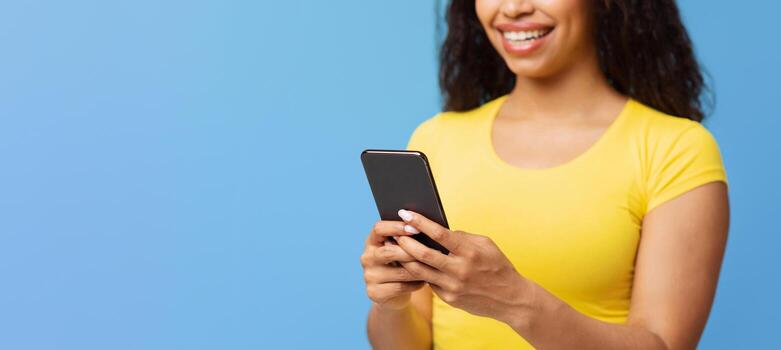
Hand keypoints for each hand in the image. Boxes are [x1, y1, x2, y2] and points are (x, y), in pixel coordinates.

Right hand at [360, 219, 426, 310]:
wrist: (394, 293)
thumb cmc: (402, 264)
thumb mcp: (402, 249)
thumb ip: (407, 239)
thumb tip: (425, 228)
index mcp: (371, 241)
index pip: (379, 228)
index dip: (397, 227)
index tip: (416, 228)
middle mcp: (366, 257)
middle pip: (388, 251)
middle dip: (411, 251)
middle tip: (430, 252)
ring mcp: (369, 276)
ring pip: (399, 272)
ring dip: (419, 269)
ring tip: (433, 266)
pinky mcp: (374, 293)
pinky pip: (400, 287)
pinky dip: (416, 284)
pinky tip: (426, 281)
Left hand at [394, 209, 531, 322]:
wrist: (511, 300)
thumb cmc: (498, 266)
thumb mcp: (486, 244)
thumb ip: (462, 236)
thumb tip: (439, 231)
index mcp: (469, 252)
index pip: (439, 234)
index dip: (420, 222)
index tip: (405, 213)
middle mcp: (459, 270)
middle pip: (423, 254)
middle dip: (405, 241)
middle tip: (393, 231)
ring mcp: (453, 286)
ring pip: (420, 271)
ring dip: (404, 258)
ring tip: (395, 247)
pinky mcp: (449, 299)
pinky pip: (429, 283)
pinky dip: (418, 272)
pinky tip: (409, 263)